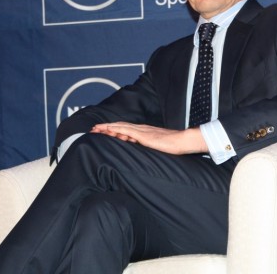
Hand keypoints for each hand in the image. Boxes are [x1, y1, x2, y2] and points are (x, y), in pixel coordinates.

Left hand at [90, 122, 207, 154]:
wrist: (182, 141)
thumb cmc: (173, 145)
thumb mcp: (157, 147)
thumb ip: (148, 147)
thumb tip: (141, 152)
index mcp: (144, 132)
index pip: (125, 129)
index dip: (113, 129)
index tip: (102, 131)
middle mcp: (141, 129)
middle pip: (120, 126)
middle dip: (106, 127)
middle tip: (94, 129)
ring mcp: (142, 131)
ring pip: (121, 126)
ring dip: (108, 127)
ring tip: (97, 129)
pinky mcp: (144, 135)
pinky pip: (127, 131)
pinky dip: (117, 129)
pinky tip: (110, 130)